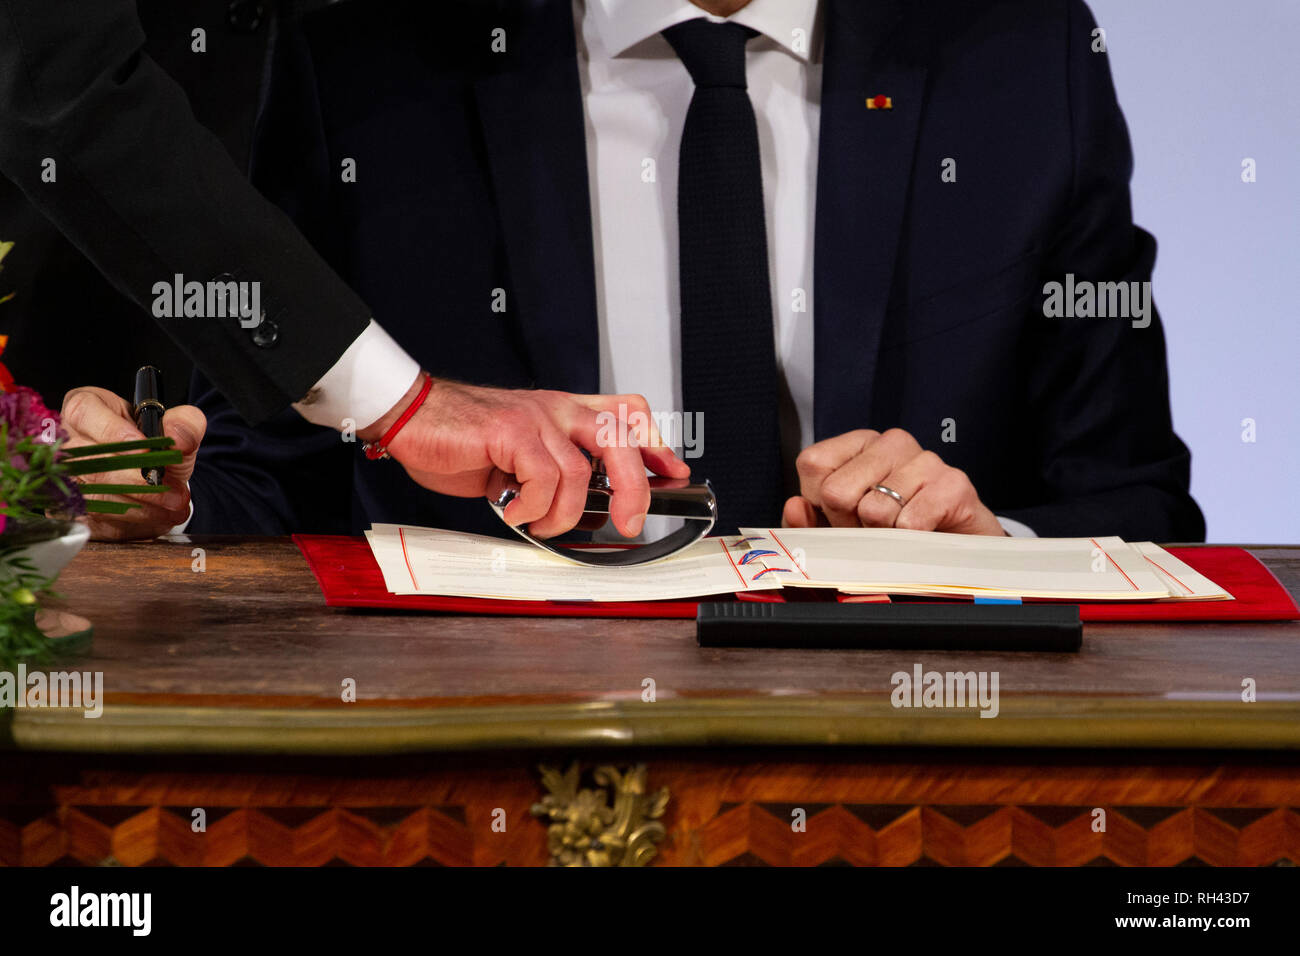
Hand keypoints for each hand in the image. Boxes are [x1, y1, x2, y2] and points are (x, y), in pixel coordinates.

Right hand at [60, 387, 205, 540]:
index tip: (147, 450)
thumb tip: (179, 438)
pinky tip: (161, 517)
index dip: (115, 432)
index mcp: (85, 408)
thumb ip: (184, 424)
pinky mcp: (73, 509)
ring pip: (97, 495)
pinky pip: (101, 520)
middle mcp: (67, 441)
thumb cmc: (152, 441)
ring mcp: (65, 477)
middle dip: (138, 480)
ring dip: (142, 505)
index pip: (85, 413)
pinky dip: (136, 522)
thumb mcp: (174, 426)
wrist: (150, 473)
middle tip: (173, 490)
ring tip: (175, 505)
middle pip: (91, 461)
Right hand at [357, 374, 690, 538]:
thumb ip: (554, 471)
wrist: (411, 417)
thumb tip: (588, 510)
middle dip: (636, 488)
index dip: (656, 444)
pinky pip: (546, 478)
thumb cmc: (460, 439)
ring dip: (566, 514)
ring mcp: (536, 417)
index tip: (673, 474)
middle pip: (622, 439)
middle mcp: (557, 408)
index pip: (626, 414)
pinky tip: (515, 512)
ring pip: (583, 471)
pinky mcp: (512, 431)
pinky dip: (535, 507)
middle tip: (629, 522)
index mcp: (563, 410)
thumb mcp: (519, 455)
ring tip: (541, 524)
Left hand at [782, 428, 1004, 534]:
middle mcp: (891, 442)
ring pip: (873, 510)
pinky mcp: (953, 484)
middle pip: (837, 490)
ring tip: (900, 531)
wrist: (955, 549)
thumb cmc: (892, 532)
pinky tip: (922, 534)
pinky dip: (909, 541)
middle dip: (849, 524)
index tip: (842, 515)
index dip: (820, 502)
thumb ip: (810, 522)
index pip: (813, 464)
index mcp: (859, 444)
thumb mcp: (841, 528)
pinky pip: (909, 522)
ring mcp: (924, 459)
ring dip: (882, 536)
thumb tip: (794, 506)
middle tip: (874, 529)